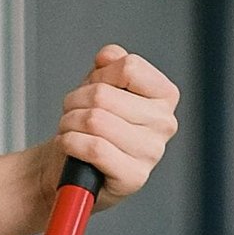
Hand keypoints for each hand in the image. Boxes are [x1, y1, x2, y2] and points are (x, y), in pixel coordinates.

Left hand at [55, 45, 178, 206]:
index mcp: (164, 95)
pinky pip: (94, 149)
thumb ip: (110, 63)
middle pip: (103, 95)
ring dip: (69, 122)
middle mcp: (165, 123)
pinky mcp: (134, 177)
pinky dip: (70, 143)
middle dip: (76, 101)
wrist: (74, 165)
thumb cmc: (91, 125)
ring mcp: (152, 152)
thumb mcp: (102, 84)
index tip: (93, 87)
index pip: (129, 67)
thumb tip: (108, 57)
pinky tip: (70, 145)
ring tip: (70, 129)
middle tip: (72, 113)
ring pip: (95, 121)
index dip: (100, 75)